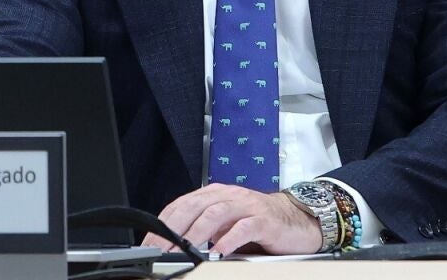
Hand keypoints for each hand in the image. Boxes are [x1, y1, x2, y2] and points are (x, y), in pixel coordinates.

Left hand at [140, 183, 321, 255]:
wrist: (297, 219)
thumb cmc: (258, 223)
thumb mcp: (225, 224)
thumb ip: (202, 228)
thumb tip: (171, 244)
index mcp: (214, 195)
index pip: (181, 205)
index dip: (162, 224)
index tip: (149, 243)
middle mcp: (228, 196)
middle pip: (194, 207)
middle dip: (173, 229)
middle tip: (160, 249)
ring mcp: (246, 206)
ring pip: (215, 214)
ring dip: (196, 234)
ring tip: (184, 250)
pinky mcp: (264, 220)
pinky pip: (243, 227)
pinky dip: (229, 239)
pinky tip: (218, 251)